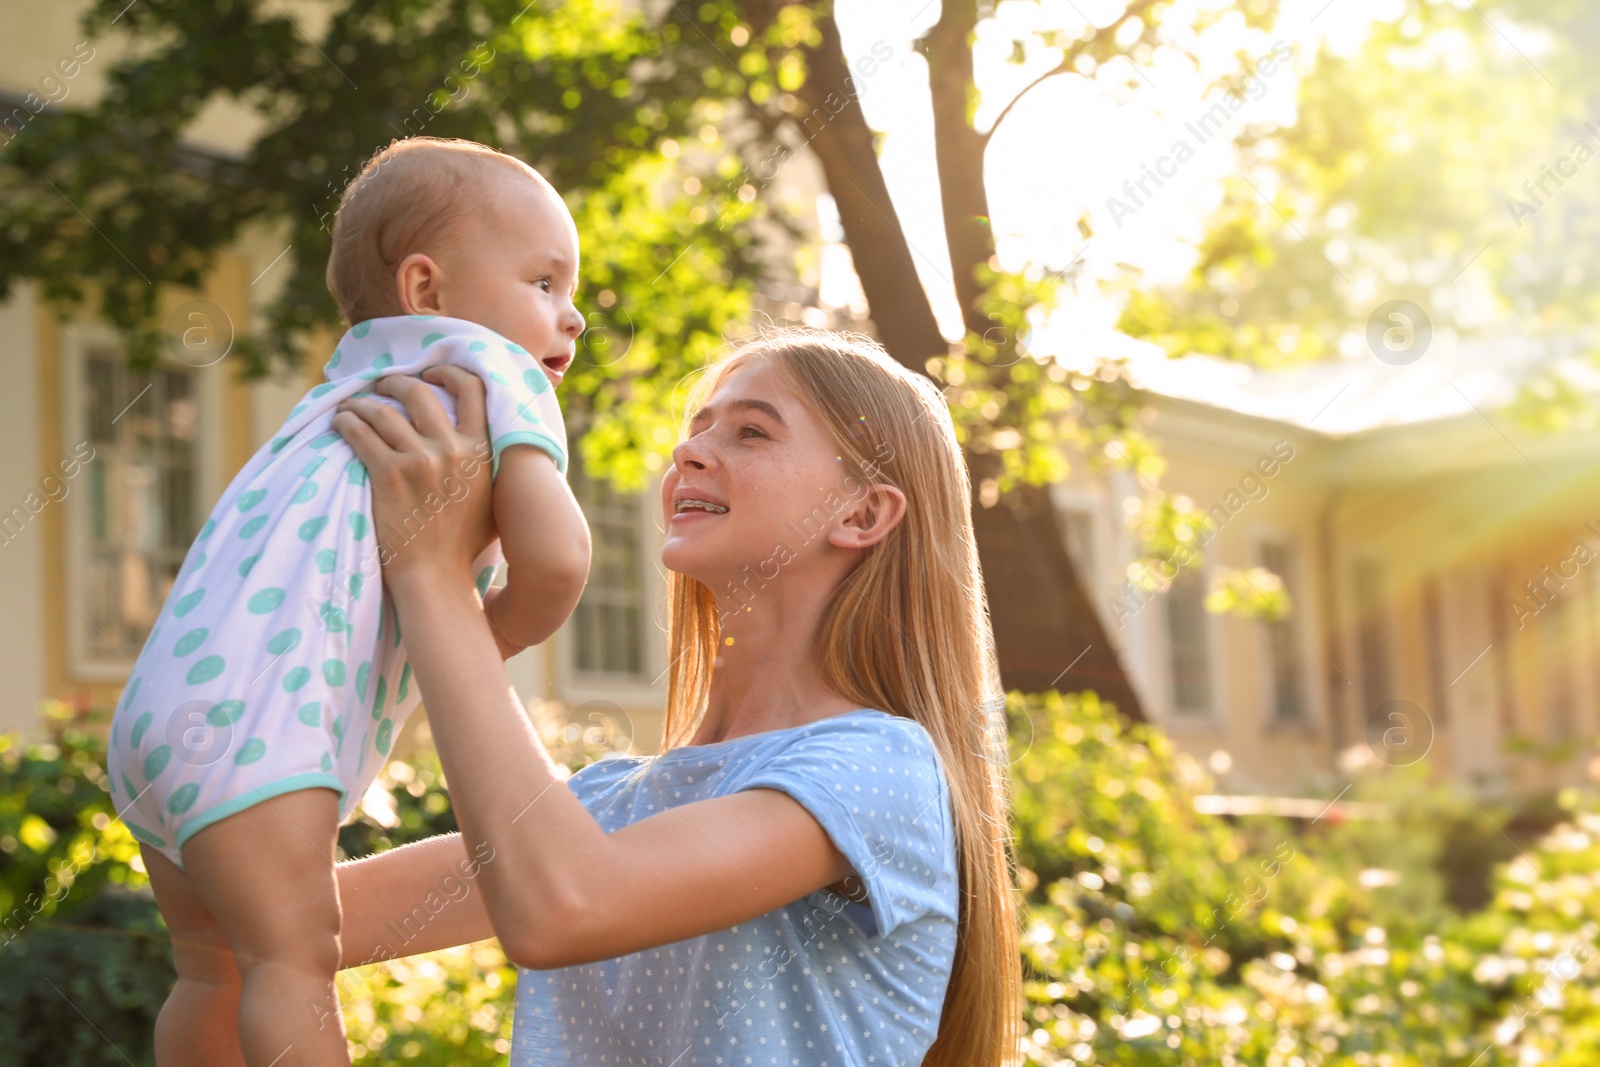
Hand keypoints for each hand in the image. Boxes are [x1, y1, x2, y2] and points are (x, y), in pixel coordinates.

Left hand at [330, 366, 496, 588]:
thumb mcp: (493, 498)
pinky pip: (360, 434)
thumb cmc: (464, 544)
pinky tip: (340, 423)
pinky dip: (347, 422)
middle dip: (395, 382)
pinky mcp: (389, 475)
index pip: (472, 389)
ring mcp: (420, 461)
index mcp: (482, 449)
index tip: (431, 372)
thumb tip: (487, 439)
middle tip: (382, 385)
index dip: (448, 372)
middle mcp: (452, 449)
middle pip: (420, 392)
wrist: (437, 576)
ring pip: (383, 411)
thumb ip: (490, 464)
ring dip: (363, 403)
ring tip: (353, 406)